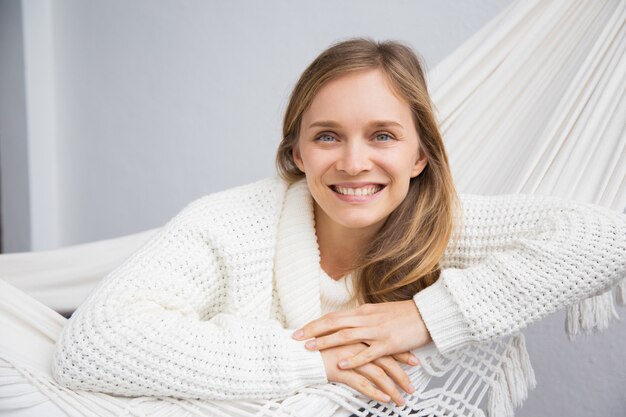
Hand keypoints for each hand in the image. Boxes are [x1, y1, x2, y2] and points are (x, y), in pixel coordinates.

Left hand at [292, 300, 431, 369]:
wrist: (427, 315)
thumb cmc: (403, 315)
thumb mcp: (378, 313)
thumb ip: (361, 319)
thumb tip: (345, 324)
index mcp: (363, 311)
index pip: (333, 316)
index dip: (315, 323)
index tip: (299, 330)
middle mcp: (366, 319)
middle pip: (334, 323)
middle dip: (313, 330)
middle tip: (295, 338)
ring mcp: (377, 331)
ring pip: (346, 335)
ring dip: (326, 342)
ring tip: (310, 348)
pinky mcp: (389, 343)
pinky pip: (368, 352)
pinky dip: (353, 358)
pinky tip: (342, 364)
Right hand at [320, 341, 415, 406]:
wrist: (297, 351)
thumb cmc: (317, 345)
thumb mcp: (339, 336)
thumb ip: (355, 338)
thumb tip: (368, 344)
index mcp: (358, 332)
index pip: (385, 342)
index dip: (401, 353)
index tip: (414, 361)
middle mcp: (356, 343)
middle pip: (386, 359)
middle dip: (402, 375)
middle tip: (412, 387)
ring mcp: (349, 356)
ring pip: (378, 373)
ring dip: (393, 388)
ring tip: (401, 400)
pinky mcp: (341, 370)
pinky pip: (363, 383)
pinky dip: (376, 392)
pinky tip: (385, 400)